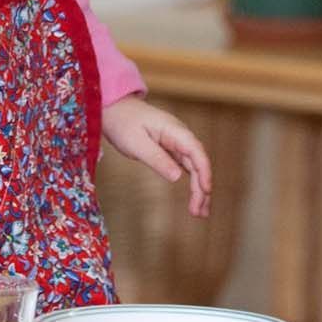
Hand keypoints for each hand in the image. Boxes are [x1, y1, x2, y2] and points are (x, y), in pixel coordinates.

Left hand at [102, 95, 213, 217]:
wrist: (115, 109)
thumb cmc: (124, 123)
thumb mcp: (137, 144)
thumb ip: (157, 159)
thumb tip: (178, 177)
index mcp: (175, 131)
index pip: (197, 152)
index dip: (204, 172)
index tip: (206, 191)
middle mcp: (181, 137)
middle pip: (198, 164)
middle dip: (202, 188)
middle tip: (200, 213)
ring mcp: (177, 143)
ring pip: (194, 168)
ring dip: (198, 189)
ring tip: (199, 212)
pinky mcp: (171, 150)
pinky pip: (186, 168)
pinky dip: (190, 183)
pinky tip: (194, 197)